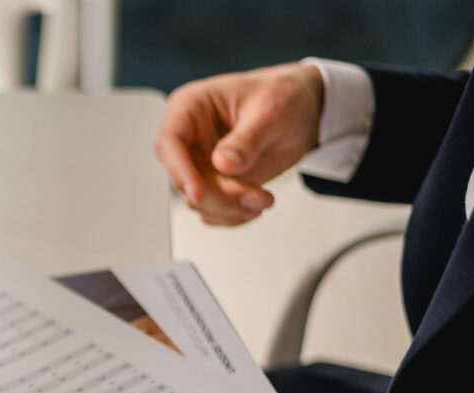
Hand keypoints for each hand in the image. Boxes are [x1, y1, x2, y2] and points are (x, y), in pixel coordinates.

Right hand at [153, 62, 324, 224]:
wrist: (305, 112)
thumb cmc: (283, 96)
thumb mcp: (271, 111)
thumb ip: (247, 139)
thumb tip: (223, 164)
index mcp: (192, 107)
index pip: (169, 141)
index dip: (180, 170)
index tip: (199, 192)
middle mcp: (190, 138)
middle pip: (184, 179)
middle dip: (219, 195)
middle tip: (255, 196)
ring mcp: (201, 163)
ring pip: (197, 200)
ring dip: (230, 207)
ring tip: (263, 199)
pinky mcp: (214, 183)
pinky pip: (211, 209)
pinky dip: (233, 214)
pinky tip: (256, 204)